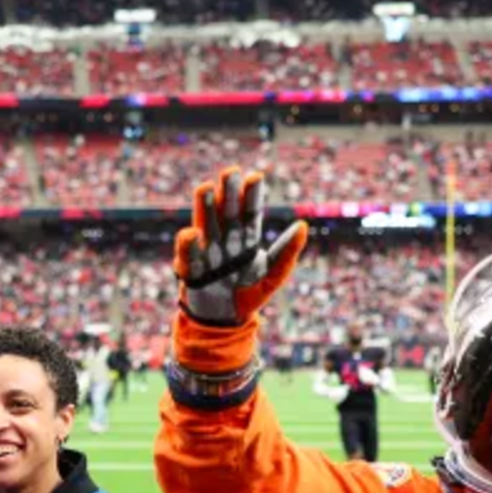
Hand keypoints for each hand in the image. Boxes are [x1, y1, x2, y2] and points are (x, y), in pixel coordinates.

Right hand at [173, 166, 307, 326]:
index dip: (251, 195)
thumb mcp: (275, 276)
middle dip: (228, 192)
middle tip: (230, 171)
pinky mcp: (191, 268)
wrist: (226, 321)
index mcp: (246, 238)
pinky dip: (188, 245)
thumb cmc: (250, 294)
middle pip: (226, 211)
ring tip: (205, 187)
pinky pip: (189, 254)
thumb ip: (287, 252)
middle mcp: (225, 238)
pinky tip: (192, 233)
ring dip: (205, 207)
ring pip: (205, 223)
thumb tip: (303, 224)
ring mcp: (207, 251)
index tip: (255, 176)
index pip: (249, 211)